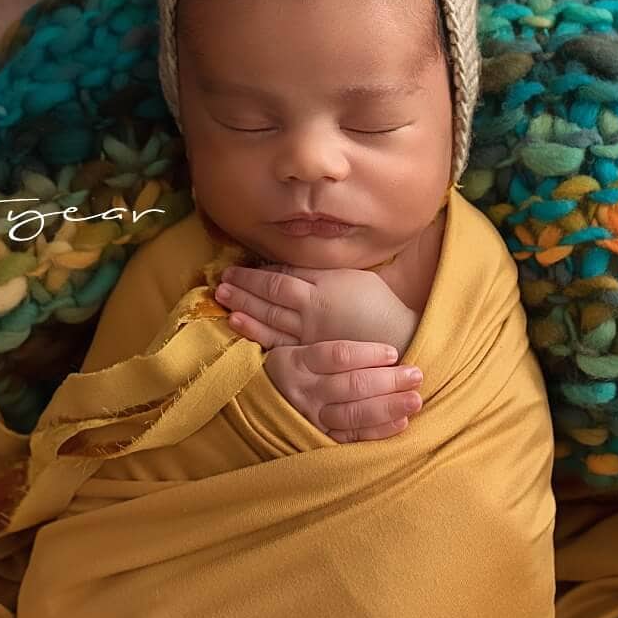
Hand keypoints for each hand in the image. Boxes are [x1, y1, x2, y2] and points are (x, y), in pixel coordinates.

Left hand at [216, 264, 419, 356]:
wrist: (397, 340)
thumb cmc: (377, 303)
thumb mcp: (351, 276)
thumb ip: (319, 271)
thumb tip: (288, 265)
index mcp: (321, 287)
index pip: (280, 277)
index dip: (256, 274)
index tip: (236, 269)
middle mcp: (311, 310)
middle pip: (269, 296)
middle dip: (243, 288)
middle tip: (220, 283)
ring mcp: (308, 334)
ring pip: (269, 319)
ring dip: (244, 307)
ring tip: (223, 302)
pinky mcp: (310, 353)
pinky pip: (278, 341)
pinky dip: (256, 332)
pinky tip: (240, 325)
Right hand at [262, 341, 424, 442]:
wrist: (254, 403)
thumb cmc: (291, 366)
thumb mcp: (295, 344)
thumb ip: (323, 333)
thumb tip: (369, 308)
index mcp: (297, 360)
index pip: (336, 355)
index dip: (367, 354)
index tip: (393, 352)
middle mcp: (303, 389)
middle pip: (350, 384)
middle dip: (388, 381)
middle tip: (416, 375)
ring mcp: (310, 417)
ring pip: (353, 413)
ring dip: (388, 406)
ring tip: (415, 399)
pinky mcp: (318, 438)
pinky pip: (351, 436)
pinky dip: (378, 430)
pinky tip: (400, 422)